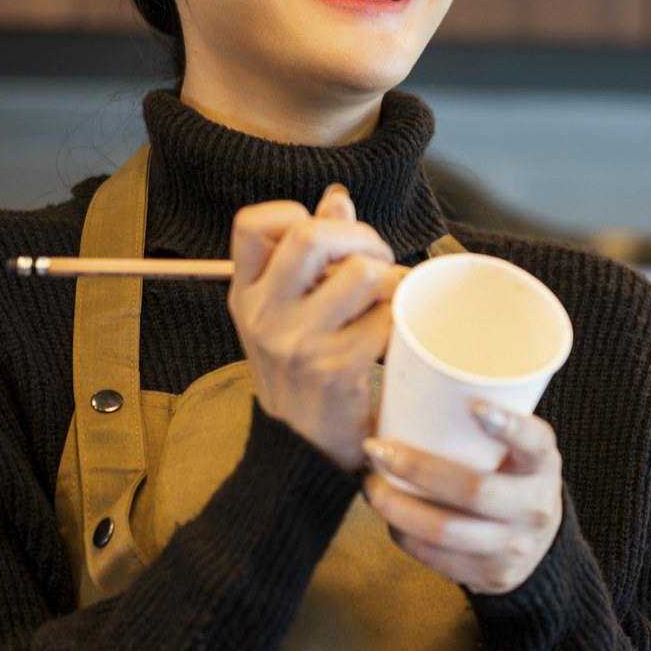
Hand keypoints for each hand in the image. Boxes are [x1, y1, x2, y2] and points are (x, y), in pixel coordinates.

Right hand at [228, 184, 406, 470]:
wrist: (301, 451)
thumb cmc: (302, 374)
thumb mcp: (288, 314)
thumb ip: (311, 258)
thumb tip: (337, 199)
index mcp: (247, 295)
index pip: (251, 224)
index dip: (297, 214)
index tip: (327, 232)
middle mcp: (265, 314)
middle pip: (311, 236)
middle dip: (361, 237)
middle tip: (376, 261)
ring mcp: (297, 342)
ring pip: (363, 273)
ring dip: (392, 280)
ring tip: (390, 302)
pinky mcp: (335, 368)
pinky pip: (387, 318)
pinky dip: (403, 320)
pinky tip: (395, 334)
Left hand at [360, 404, 564, 594]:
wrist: (539, 546)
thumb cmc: (514, 479)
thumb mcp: (520, 451)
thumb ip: (490, 425)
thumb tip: (418, 377)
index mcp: (544, 465)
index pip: (534, 443)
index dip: (508, 427)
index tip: (475, 408)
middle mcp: (535, 506)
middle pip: (472, 489)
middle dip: (416, 469)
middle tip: (378, 450)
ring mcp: (515, 545)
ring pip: (445, 530)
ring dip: (398, 507)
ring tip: (371, 486)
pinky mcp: (492, 574)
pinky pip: (437, 558)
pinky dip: (404, 536)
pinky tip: (389, 518)